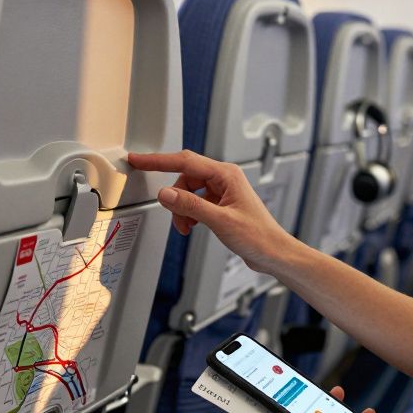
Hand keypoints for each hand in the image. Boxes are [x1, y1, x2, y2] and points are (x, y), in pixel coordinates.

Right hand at [127, 150, 301, 272]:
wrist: (273, 252)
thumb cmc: (258, 235)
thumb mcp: (220, 220)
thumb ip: (191, 205)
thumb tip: (165, 194)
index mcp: (226, 174)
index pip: (185, 161)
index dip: (158, 161)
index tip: (138, 159)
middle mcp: (224, 178)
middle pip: (185, 177)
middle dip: (175, 197)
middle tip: (171, 212)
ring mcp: (223, 191)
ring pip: (188, 191)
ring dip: (182, 209)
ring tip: (187, 226)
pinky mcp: (221, 203)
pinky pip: (195, 202)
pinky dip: (189, 214)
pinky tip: (192, 226)